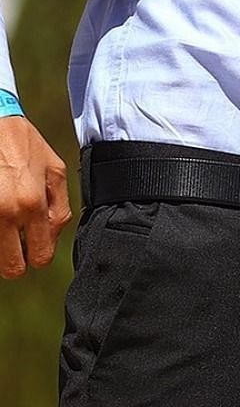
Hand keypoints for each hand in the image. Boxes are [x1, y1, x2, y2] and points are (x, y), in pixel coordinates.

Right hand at [0, 116, 71, 277]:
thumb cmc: (25, 146)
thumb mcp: (54, 170)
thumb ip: (59, 205)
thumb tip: (52, 234)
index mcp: (33, 205)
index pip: (40, 256)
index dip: (38, 256)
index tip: (34, 247)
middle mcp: (7, 214)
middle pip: (12, 267)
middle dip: (17, 260)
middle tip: (18, 244)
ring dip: (1, 247)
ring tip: (7, 226)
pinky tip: (0, 215)